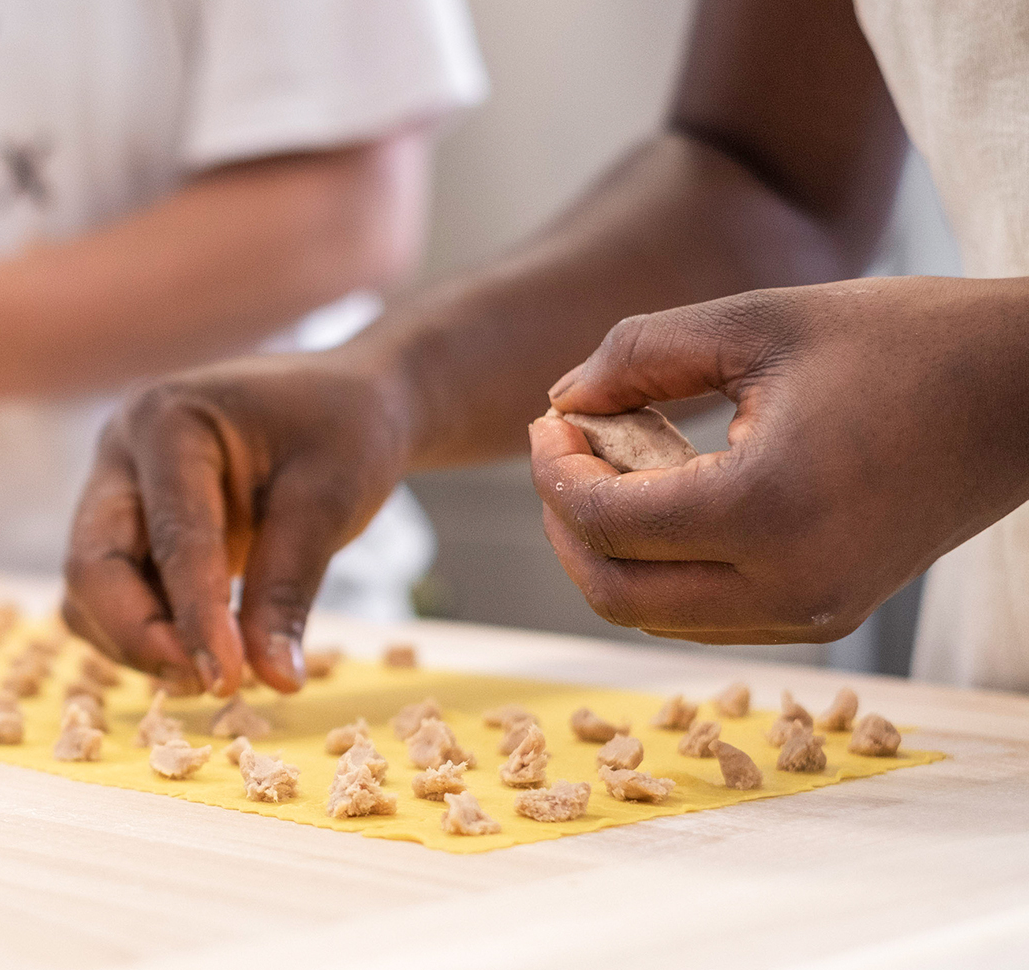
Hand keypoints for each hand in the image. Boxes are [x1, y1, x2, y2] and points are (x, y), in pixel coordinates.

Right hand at [62, 349, 413, 695]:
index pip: (171, 537)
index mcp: (168, 420)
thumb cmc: (343, 432)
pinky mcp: (128, 524)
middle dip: (139, 635)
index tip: (225, 682)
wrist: (347, 400)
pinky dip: (148, 632)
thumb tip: (272, 681)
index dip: (195, 616)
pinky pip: (114, 594)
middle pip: (93, 564)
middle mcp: (122, 449)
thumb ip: (288, 590)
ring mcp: (116, 486)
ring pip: (91, 589)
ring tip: (218, 673)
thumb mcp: (328, 502)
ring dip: (139, 642)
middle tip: (206, 685)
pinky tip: (206, 651)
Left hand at [529, 276, 1028, 643]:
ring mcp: (812, 614)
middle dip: (565, 523)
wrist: (1027, 389)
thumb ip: (637, 355)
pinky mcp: (829, 615)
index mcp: (766, 511)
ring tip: (614, 466)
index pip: (605, 523)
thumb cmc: (900, 338)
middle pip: (615, 593)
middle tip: (562, 453)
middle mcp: (789, 587)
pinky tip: (667, 496)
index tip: (548, 421)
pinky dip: (663, 566)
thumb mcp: (754, 321)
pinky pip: (707, 614)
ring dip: (610, 549)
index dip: (552, 472)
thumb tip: (560, 402)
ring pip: (655, 615)